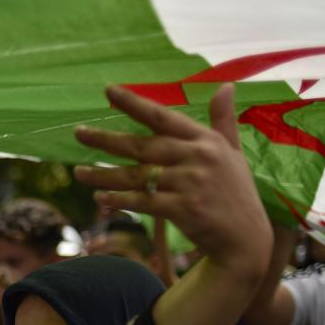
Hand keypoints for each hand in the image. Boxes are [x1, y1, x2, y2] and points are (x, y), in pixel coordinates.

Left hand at [73, 84, 270, 278]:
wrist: (246, 238)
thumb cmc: (236, 193)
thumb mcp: (233, 153)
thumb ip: (224, 120)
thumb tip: (225, 86)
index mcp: (206, 140)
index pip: (163, 116)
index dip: (134, 103)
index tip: (108, 91)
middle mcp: (198, 157)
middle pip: (142, 145)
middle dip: (106, 140)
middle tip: (78, 133)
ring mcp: (190, 183)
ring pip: (137, 175)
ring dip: (104, 173)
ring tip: (78, 172)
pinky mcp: (183, 209)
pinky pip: (143, 201)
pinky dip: (120, 200)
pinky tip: (99, 198)